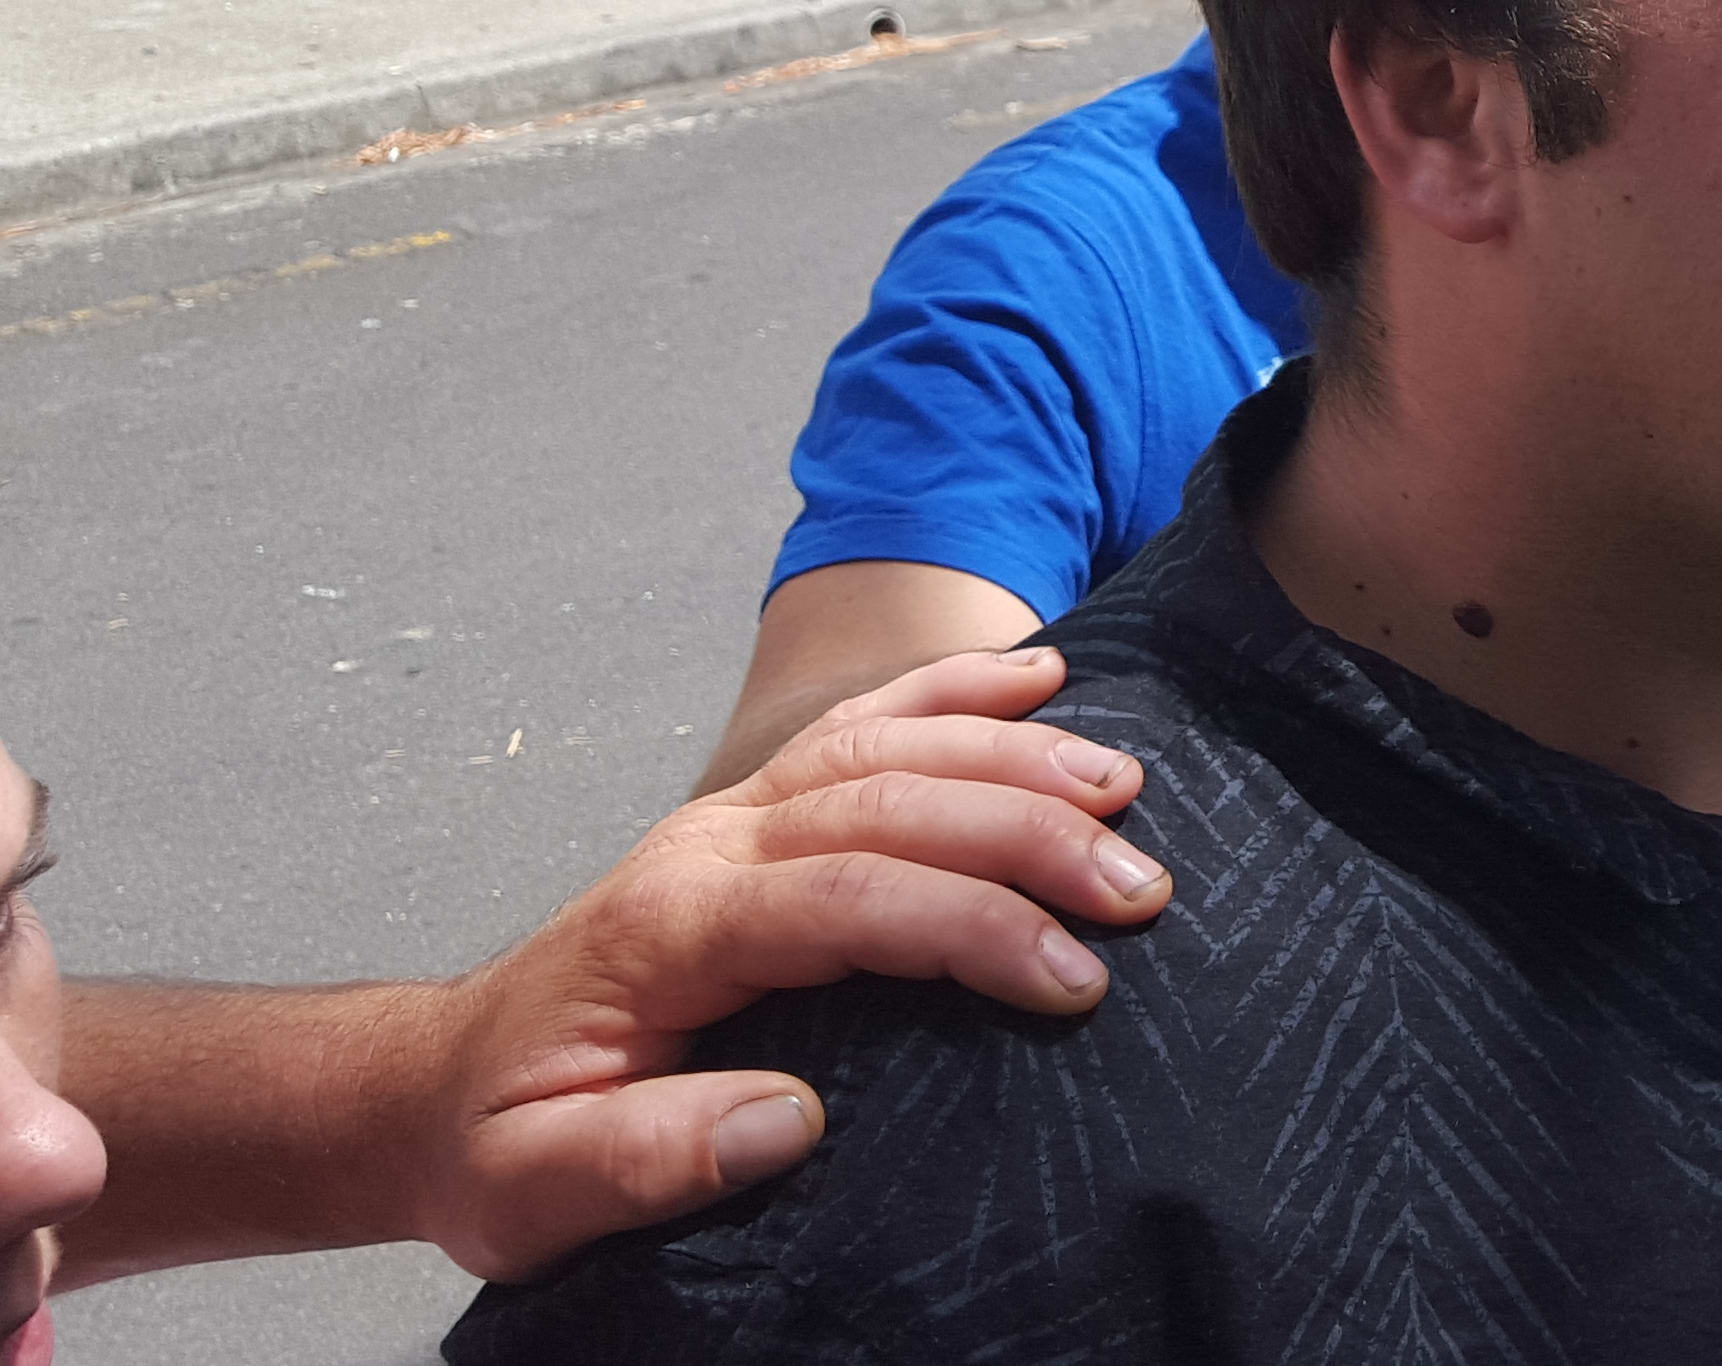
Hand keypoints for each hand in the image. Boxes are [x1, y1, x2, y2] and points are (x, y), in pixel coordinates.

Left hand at [404, 647, 1169, 1279]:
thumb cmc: (496, 1142)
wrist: (434, 1084)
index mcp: (669, 929)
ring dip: (1015, 753)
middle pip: (892, 801)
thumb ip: (648, 1158)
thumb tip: (792, 1121)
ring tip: (1124, 784)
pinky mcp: (754, 812)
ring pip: (891, 746)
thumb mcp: (534, 1191)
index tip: (1072, 977)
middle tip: (1142, 887)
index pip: (848, 899)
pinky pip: (866, 724)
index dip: (971, 927)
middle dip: (1029, 833)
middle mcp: (708, 845)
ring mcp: (733, 815)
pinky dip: (954, 691)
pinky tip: (1036, 674)